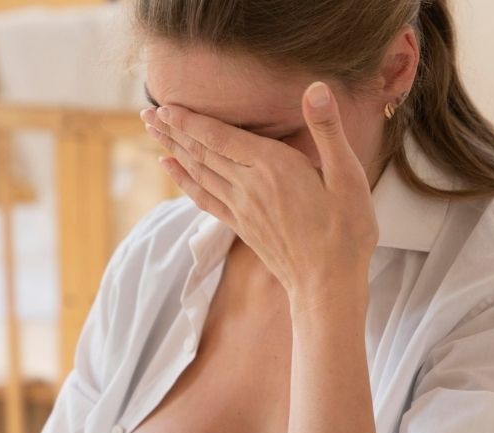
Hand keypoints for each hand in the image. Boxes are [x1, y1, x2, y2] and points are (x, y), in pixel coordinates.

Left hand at [140, 81, 378, 301]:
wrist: (327, 284)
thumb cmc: (346, 231)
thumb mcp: (348, 176)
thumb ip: (327, 130)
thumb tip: (315, 88)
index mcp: (273, 167)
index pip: (220, 137)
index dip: (190, 120)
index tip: (165, 104)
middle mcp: (249, 186)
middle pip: (202, 152)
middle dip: (173, 130)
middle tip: (146, 112)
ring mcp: (241, 208)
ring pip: (198, 172)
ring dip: (173, 149)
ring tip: (152, 131)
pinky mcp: (241, 226)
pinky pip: (204, 198)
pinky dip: (184, 181)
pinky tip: (171, 168)